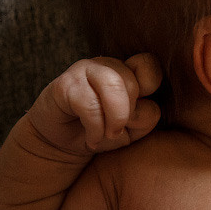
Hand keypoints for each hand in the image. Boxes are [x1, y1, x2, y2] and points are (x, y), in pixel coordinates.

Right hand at [26, 54, 161, 155]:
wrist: (61, 145)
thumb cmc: (102, 132)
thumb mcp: (132, 128)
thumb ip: (146, 115)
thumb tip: (145, 105)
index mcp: (127, 70)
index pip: (148, 64)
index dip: (149, 89)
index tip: (137, 113)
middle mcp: (106, 65)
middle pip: (133, 82)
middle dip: (130, 114)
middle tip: (118, 130)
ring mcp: (84, 70)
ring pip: (113, 86)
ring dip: (116, 119)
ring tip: (109, 135)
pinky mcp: (65, 84)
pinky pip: (90, 106)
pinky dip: (96, 130)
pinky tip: (92, 139)